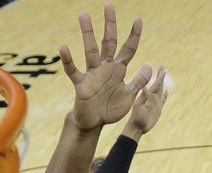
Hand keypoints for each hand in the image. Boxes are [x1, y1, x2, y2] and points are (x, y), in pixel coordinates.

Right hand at [60, 5, 152, 131]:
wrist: (95, 123)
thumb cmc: (111, 108)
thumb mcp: (129, 95)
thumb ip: (139, 82)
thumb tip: (149, 66)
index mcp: (119, 70)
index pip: (128, 49)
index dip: (134, 36)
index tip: (138, 20)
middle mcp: (105, 68)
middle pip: (108, 42)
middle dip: (110, 25)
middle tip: (109, 5)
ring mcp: (92, 74)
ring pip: (90, 50)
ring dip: (87, 33)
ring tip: (84, 15)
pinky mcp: (81, 83)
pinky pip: (73, 69)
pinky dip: (67, 60)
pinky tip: (63, 47)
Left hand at [126, 66, 167, 135]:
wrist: (136, 128)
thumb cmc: (136, 119)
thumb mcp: (139, 108)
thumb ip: (144, 99)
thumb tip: (145, 87)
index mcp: (146, 97)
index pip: (154, 86)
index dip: (158, 78)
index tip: (161, 69)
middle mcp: (150, 99)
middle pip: (157, 86)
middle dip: (160, 77)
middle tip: (162, 67)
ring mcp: (154, 104)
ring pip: (159, 91)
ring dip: (161, 83)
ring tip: (163, 74)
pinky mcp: (157, 110)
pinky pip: (162, 101)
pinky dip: (164, 96)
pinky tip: (166, 91)